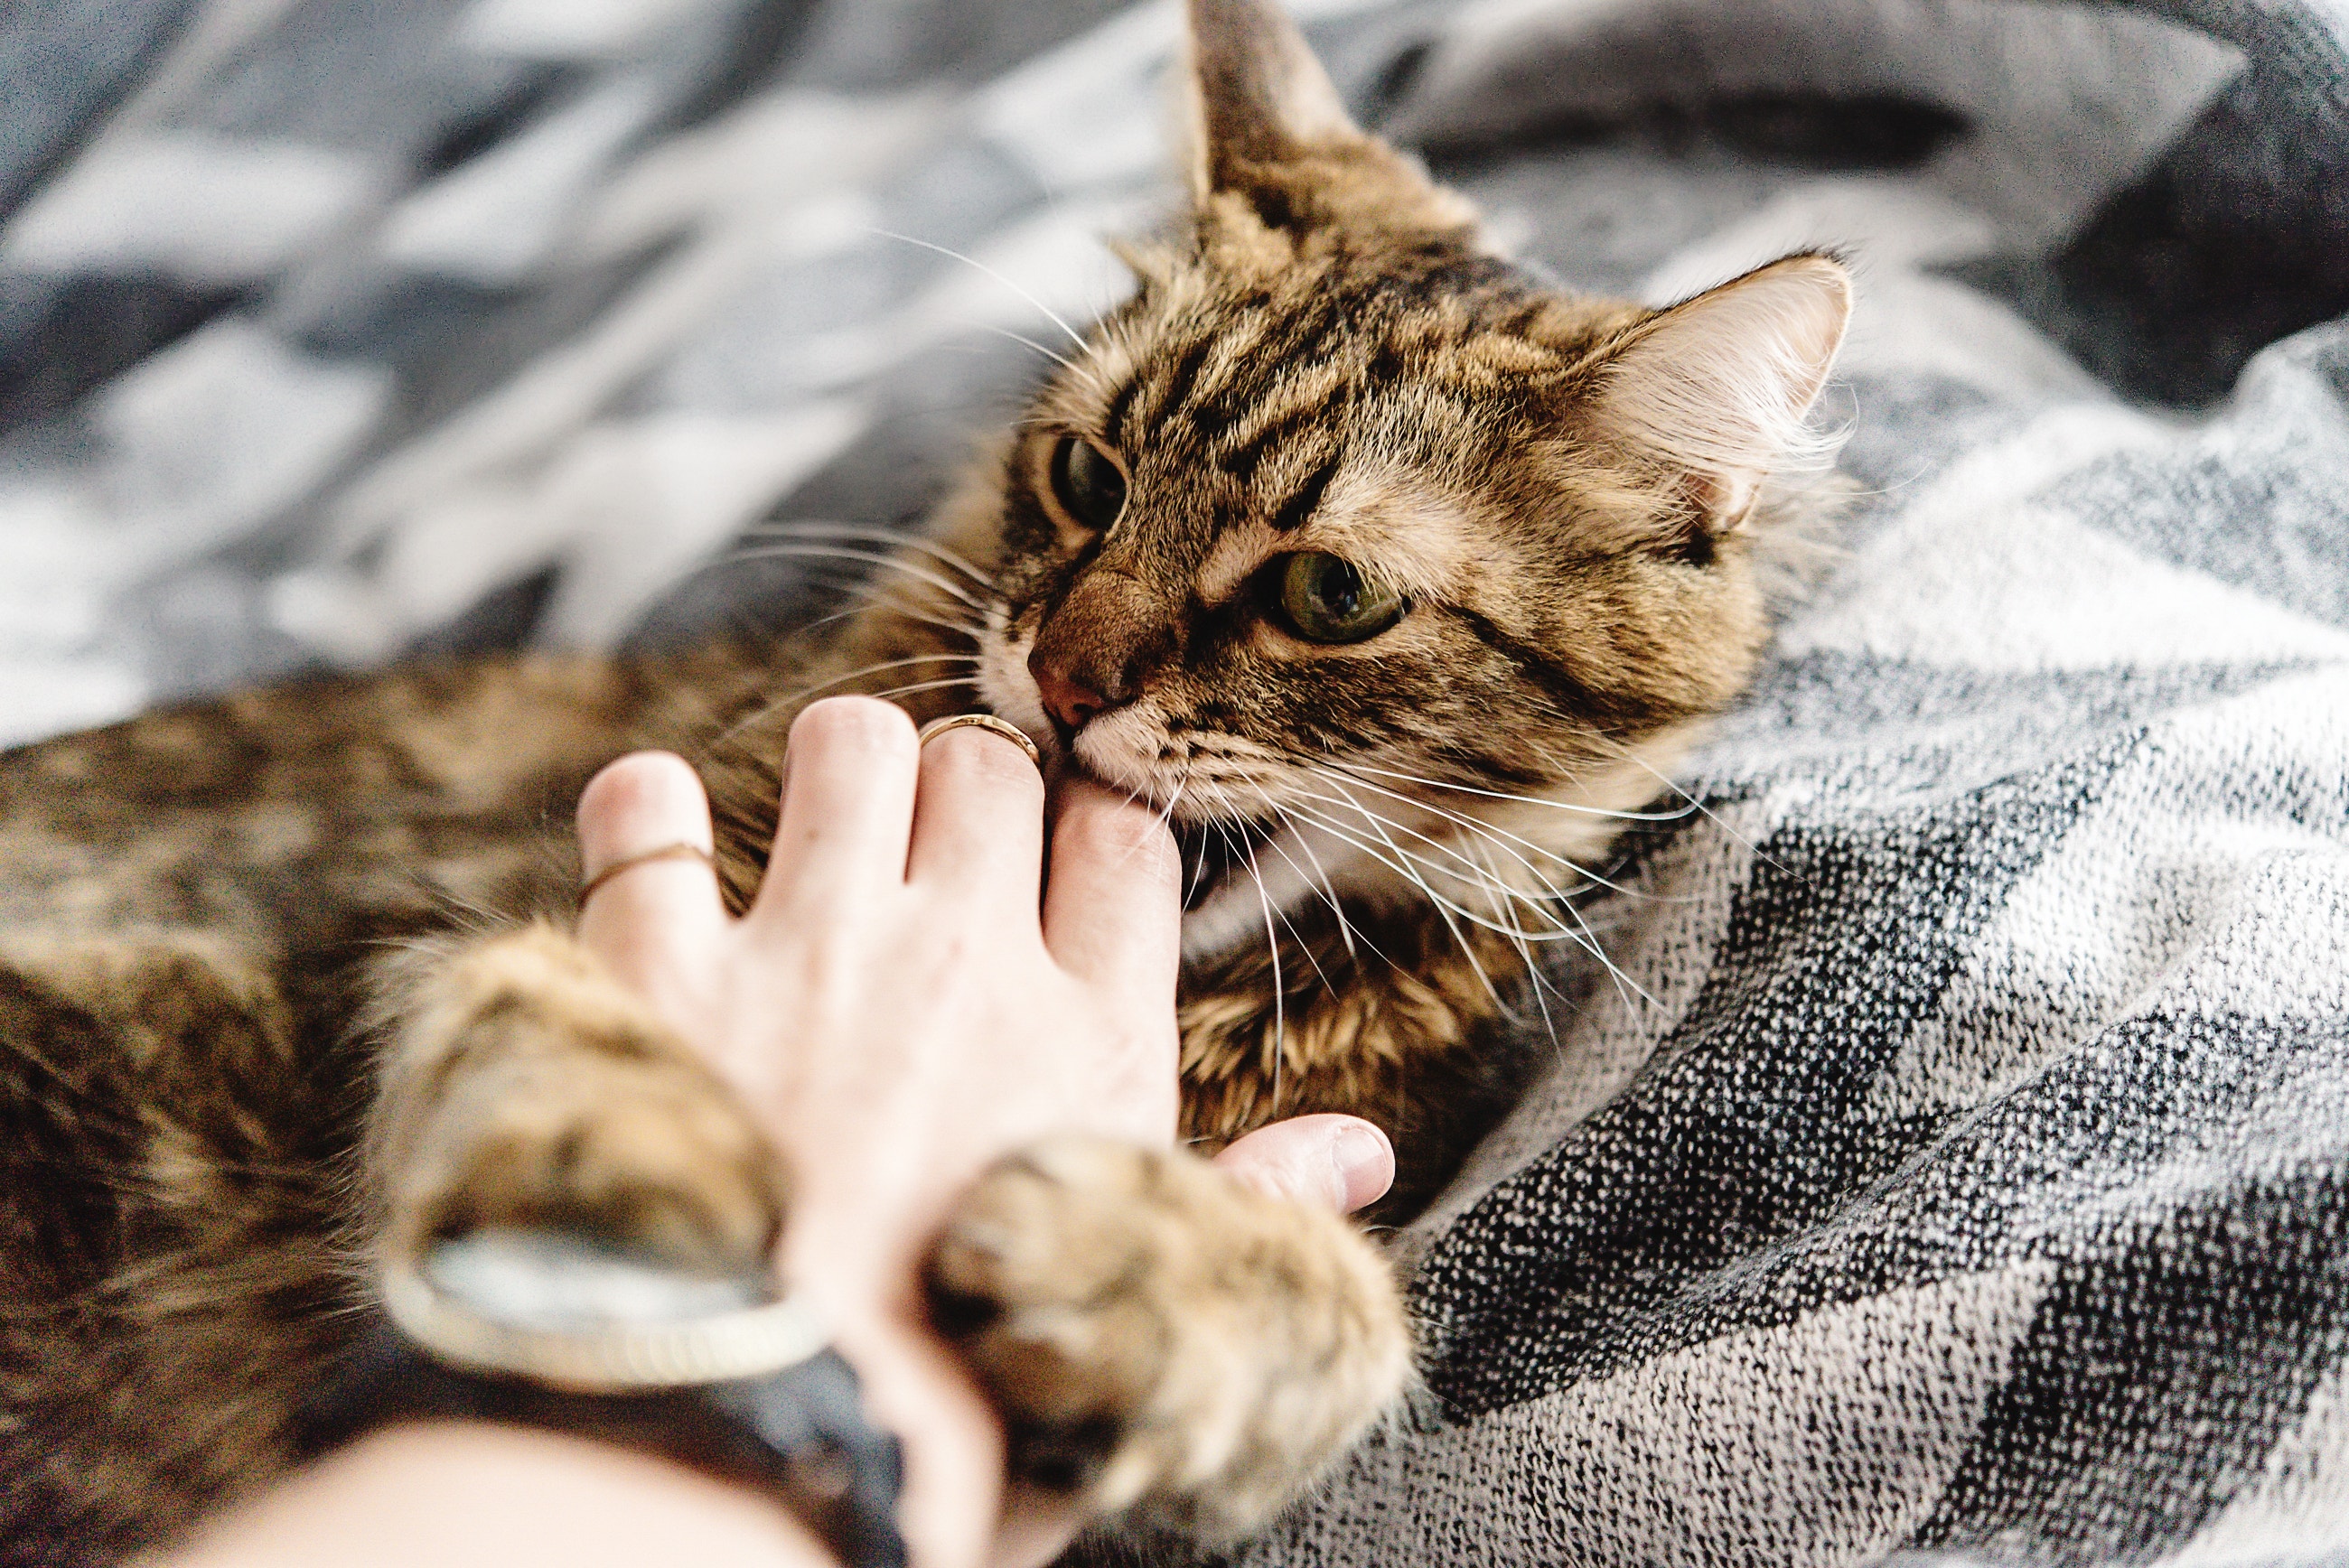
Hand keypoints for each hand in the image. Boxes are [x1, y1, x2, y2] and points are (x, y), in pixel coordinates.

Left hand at [571, 697, 1392, 1565]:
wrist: (777, 1452)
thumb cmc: (968, 1408)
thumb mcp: (1148, 1310)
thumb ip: (1252, 1202)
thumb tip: (1364, 1153)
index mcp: (1090, 1037)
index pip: (1122, 839)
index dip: (1088, 828)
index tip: (1053, 863)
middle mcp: (964, 962)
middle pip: (992, 763)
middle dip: (966, 788)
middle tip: (930, 861)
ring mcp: (815, 952)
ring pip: (852, 737)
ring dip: (840, 770)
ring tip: (823, 842)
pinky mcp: (664, 974)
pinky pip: (648, 812)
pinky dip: (648, 814)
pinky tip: (664, 855)